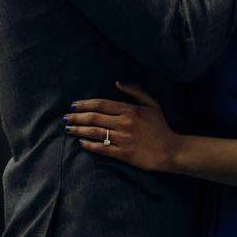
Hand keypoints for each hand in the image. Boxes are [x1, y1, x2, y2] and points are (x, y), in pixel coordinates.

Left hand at [65, 83, 179, 172]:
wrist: (171, 150)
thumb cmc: (160, 127)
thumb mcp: (152, 104)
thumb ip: (135, 91)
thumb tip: (118, 82)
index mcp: (129, 110)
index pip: (101, 104)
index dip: (84, 104)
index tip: (73, 106)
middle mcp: (124, 123)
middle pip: (94, 118)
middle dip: (76, 118)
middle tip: (65, 119)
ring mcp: (123, 139)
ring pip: (95, 132)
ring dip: (79, 131)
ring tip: (68, 130)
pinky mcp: (124, 154)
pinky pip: (102, 148)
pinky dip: (89, 146)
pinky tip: (81, 143)